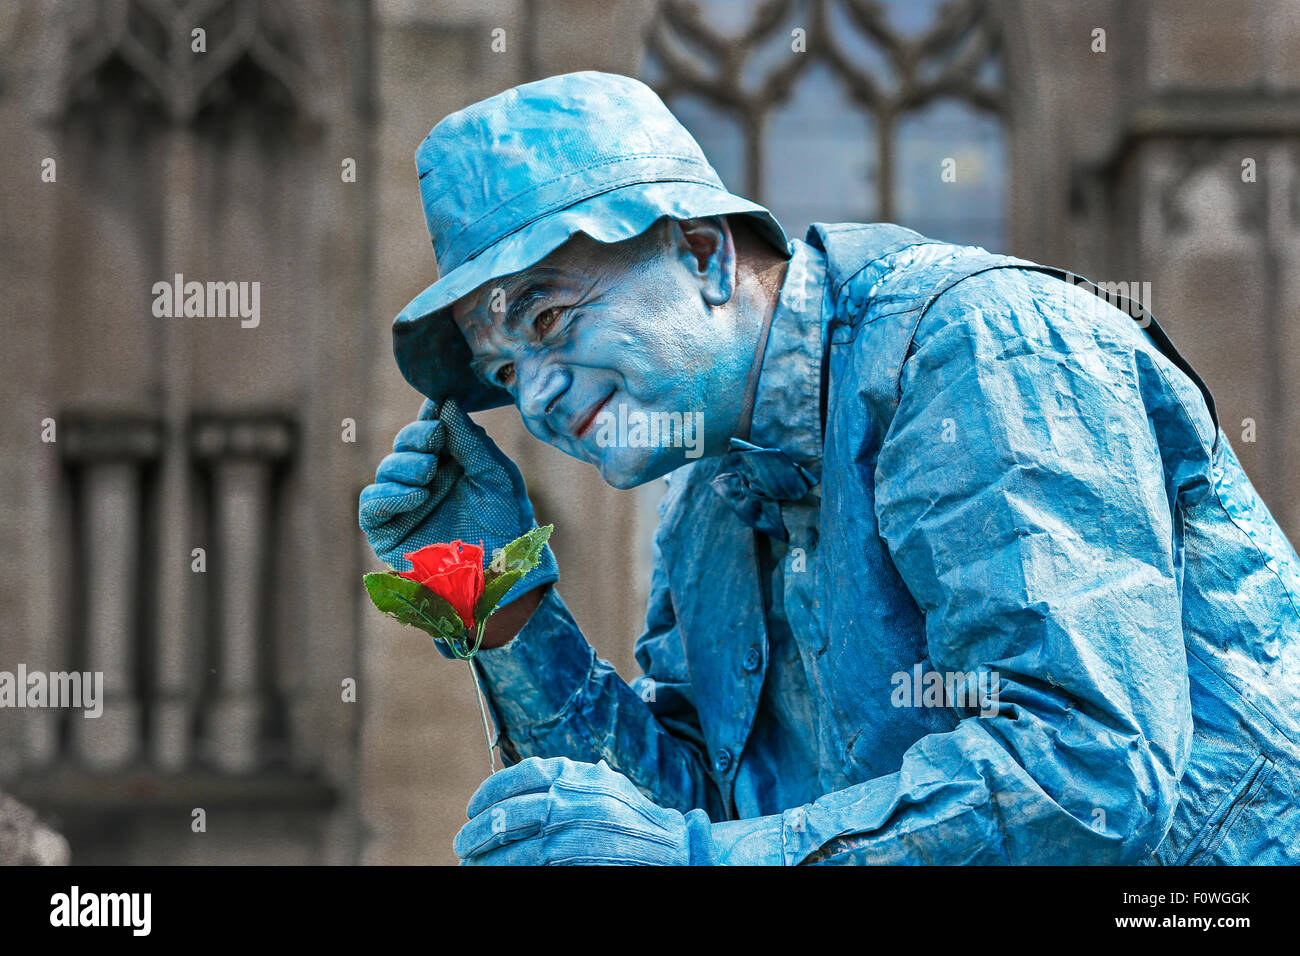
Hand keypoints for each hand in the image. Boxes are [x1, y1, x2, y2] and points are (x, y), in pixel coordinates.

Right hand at [358, 397, 557, 608]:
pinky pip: (372, 505)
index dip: (431, 414)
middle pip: (405, 444)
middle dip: (418, 437)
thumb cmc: (507, 525)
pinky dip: (389, 495)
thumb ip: (472, 442)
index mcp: (451, 461)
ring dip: (405, 465)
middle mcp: (425, 478)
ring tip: (429, 473)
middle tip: (435, 437)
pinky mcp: (387, 531)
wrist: (503, 574)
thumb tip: (446, 404)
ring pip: (386, 469)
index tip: (439, 401)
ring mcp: (404, 503)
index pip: (431, 427)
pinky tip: (416, 495)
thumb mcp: (497, 476)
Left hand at [454, 757, 714, 865]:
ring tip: (470, 863)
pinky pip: (529, 866)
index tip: (473, 807)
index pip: (520, 776)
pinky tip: (493, 871)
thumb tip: (520, 787)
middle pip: (508, 814)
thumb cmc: (634, 817)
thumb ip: (568, 780)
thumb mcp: (602, 784)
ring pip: (512, 846)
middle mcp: (571, 799)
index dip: (490, 792)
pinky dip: (507, 869)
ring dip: (485, 857)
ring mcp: (572, 832)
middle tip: (463, 843)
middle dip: (478, 831)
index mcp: (575, 774)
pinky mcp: (573, 859)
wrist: (671, 847)